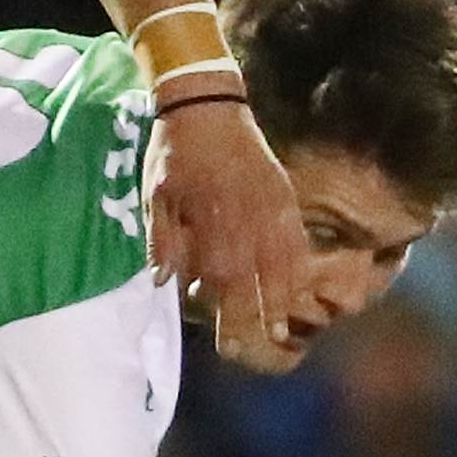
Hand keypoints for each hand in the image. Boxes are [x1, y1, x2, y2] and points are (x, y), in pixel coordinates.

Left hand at [145, 98, 306, 358]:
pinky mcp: (285, 197)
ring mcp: (271, 213)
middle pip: (256, 285)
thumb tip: (164, 281)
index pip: (223, 286)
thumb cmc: (174, 154)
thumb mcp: (155, 196)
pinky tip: (301, 285)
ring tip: (282, 328)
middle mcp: (246, 228)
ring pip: (283, 267)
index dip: (228, 318)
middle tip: (254, 347)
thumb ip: (162, 240)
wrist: (207, 108)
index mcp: (211, 230)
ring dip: (283, 300)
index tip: (229, 345)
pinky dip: (299, 266)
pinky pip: (298, 240)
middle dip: (255, 320)